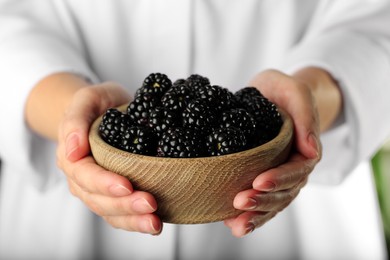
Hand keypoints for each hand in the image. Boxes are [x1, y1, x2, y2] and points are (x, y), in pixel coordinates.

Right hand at [56, 82, 161, 234]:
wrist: (105, 110)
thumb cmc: (97, 104)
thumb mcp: (86, 99)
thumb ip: (76, 120)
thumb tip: (72, 150)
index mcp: (73, 158)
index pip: (86, 175)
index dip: (105, 183)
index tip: (127, 186)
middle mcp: (82, 179)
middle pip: (99, 199)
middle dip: (124, 205)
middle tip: (150, 204)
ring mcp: (97, 189)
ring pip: (110, 212)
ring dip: (133, 220)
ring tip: (155, 223)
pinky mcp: (114, 195)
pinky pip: (120, 213)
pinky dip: (136, 221)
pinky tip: (155, 224)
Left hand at [224, 69, 323, 236]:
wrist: (271, 96)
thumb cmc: (282, 91)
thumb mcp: (294, 90)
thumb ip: (305, 114)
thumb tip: (311, 149)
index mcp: (304, 149)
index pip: (296, 170)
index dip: (279, 178)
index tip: (258, 181)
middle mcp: (293, 168)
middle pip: (283, 193)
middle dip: (262, 201)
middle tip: (239, 201)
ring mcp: (279, 177)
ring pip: (272, 204)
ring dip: (255, 216)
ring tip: (236, 225)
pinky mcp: (263, 180)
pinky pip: (261, 203)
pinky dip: (249, 216)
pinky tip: (232, 224)